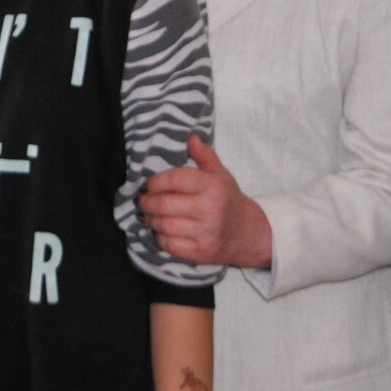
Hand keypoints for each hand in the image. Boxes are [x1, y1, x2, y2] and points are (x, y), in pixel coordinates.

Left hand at [138, 135, 272, 269]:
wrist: (248, 234)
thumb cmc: (228, 200)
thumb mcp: (220, 174)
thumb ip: (204, 155)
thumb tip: (191, 137)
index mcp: (213, 186)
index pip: (175, 179)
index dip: (156, 181)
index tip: (148, 184)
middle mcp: (209, 209)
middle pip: (164, 204)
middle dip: (147, 202)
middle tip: (142, 200)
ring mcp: (205, 233)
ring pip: (164, 225)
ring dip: (150, 219)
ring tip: (148, 215)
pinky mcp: (200, 252)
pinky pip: (169, 244)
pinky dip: (159, 237)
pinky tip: (160, 230)